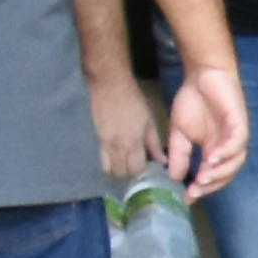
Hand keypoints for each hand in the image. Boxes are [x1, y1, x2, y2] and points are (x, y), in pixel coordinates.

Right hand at [87, 64, 161, 182]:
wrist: (109, 84)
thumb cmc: (133, 100)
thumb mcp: (149, 121)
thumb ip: (154, 143)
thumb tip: (162, 161)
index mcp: (132, 142)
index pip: (135, 168)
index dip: (142, 171)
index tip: (147, 167)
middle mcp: (115, 146)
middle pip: (120, 172)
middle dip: (129, 174)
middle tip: (136, 167)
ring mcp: (103, 142)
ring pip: (107, 168)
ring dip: (116, 169)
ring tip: (125, 163)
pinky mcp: (95, 137)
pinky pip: (100, 157)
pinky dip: (108, 161)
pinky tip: (116, 155)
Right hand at [161, 64, 249, 197]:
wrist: (202, 75)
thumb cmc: (193, 101)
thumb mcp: (179, 132)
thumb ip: (179, 154)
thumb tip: (173, 176)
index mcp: (214, 150)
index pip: (211, 175)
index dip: (201, 188)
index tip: (187, 198)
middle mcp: (227, 146)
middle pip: (226, 174)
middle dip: (211, 185)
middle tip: (195, 191)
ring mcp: (235, 135)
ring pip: (235, 162)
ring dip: (220, 172)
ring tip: (203, 178)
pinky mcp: (239, 123)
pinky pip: (237, 143)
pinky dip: (226, 153)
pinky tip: (212, 158)